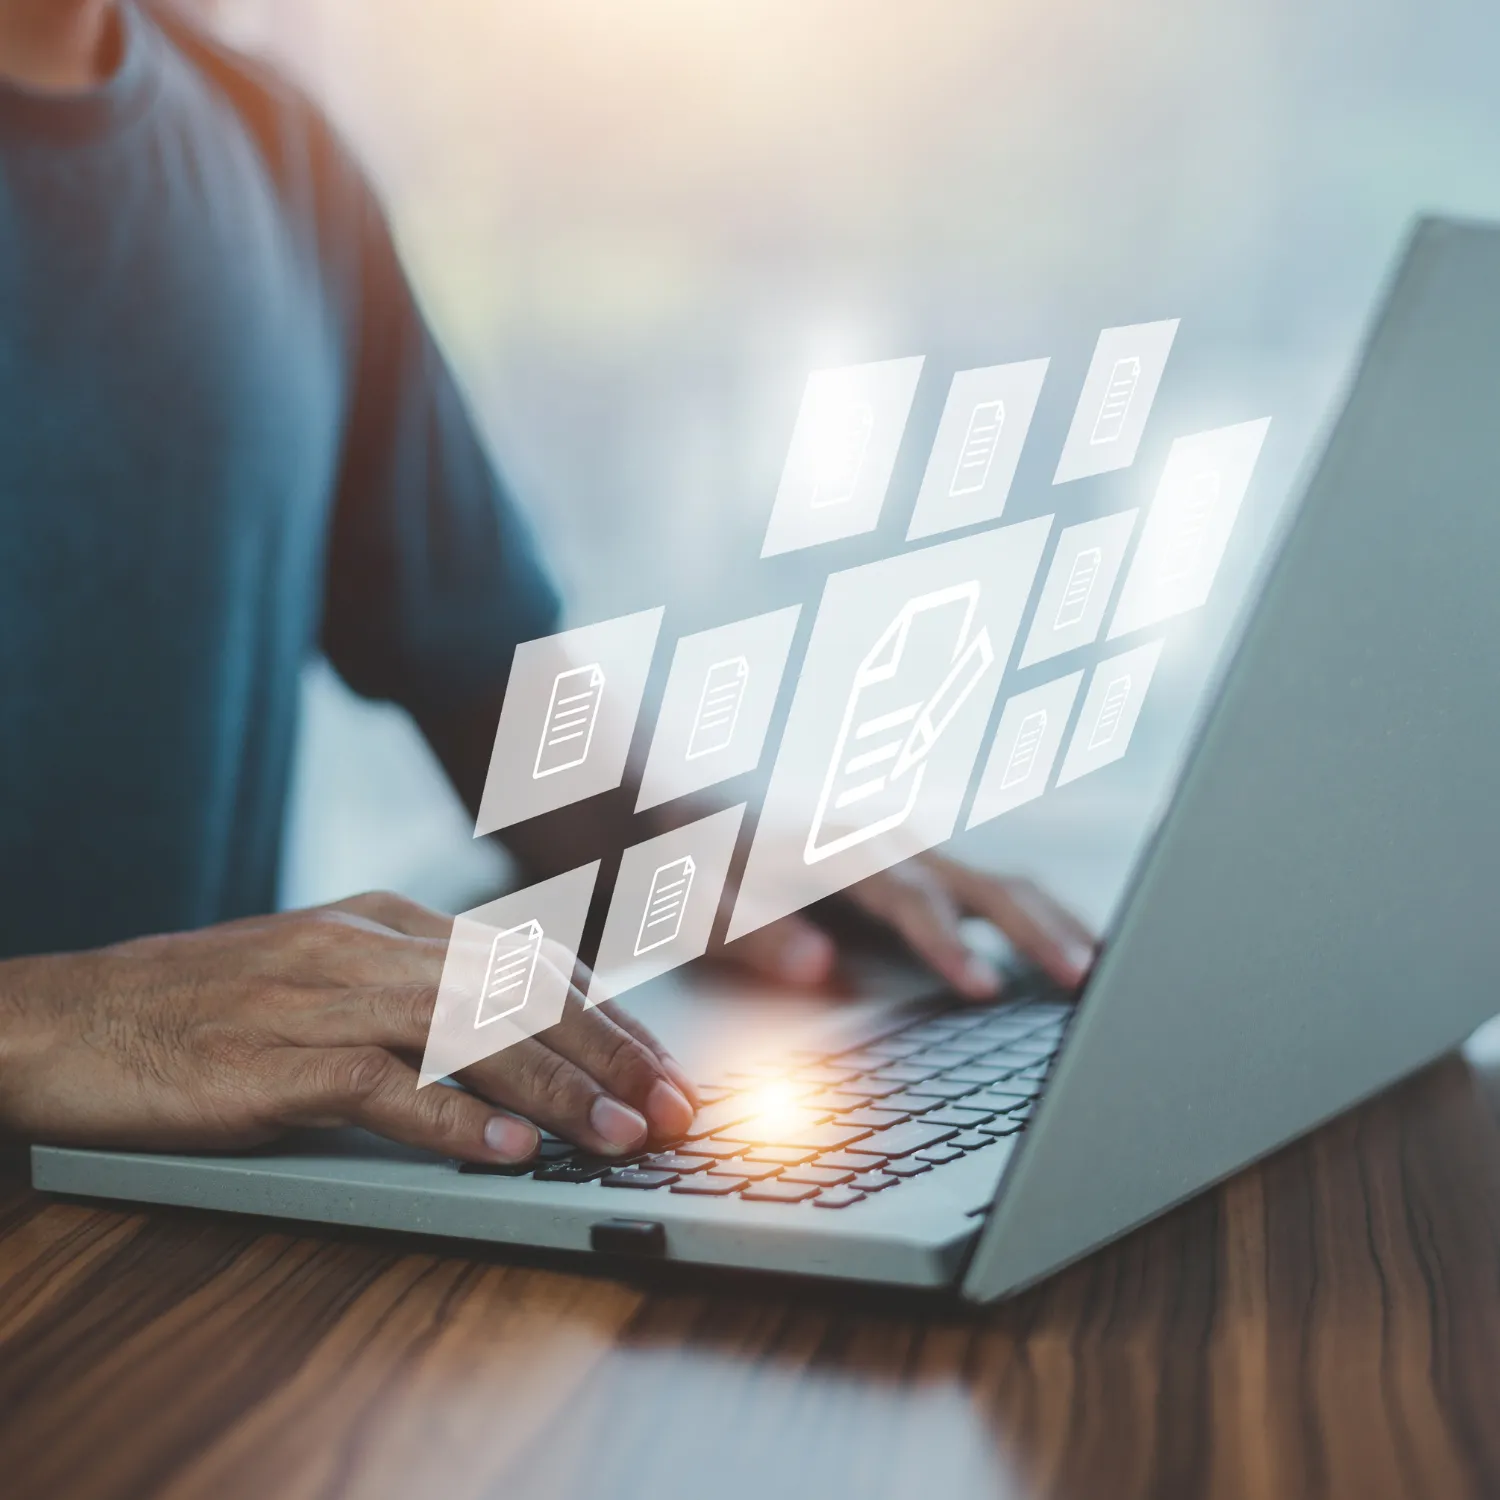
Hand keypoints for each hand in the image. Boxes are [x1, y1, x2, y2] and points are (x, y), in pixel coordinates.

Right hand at [0, 892, 696, 1164]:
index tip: (662, 1062)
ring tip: (624, 1132)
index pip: (529, 960)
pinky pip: (383, 1087)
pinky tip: (511, 1149)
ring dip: (561, 1086)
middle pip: (521, 992)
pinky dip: (453, 1120)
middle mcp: (370, 947)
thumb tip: (514, 1036)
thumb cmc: (207, 1002)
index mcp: (390, 921)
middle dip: (613, 1050)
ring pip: (472, 1032)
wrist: (72, 1016)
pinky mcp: (274, 1059)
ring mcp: (323, 997)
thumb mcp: (328, 970)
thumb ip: (416, 990)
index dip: (608, 1014)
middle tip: (677, 1105)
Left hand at [723, 852, 1096, 999]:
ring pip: (1002, 881)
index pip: (908, 898)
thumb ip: (752, 933)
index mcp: (837, 847)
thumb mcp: (698, 900)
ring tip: (1103, 972)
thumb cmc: (689, 861)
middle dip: (1037, 930)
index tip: (984, 990)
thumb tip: (819, 967)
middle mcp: (886, 842)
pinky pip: (991, 891)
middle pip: (980, 879)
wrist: (686, 806)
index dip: (947, 943)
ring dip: (1054, 923)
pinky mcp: (918, 871)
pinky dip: (1039, 920)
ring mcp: (909, 854)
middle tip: (1086, 981)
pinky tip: (1069, 953)